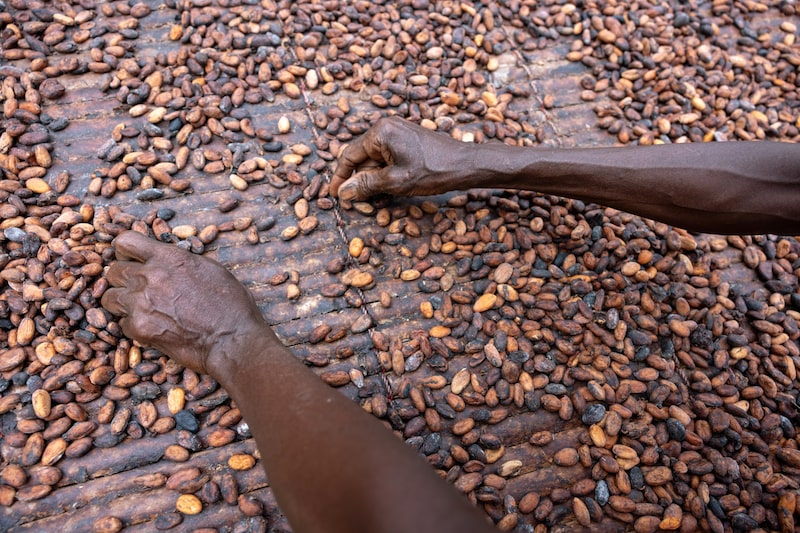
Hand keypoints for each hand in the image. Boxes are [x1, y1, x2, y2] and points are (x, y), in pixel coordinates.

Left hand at [101, 231, 275, 377]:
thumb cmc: (231, 305)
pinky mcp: (139, 328)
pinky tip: (152, 328)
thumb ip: (183, 262)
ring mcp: (140, 302)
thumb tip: (171, 261)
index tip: (131, 260)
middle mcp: (149, 276)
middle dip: (122, 279)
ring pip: (108, 298)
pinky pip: (122, 323)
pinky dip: (134, 326)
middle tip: (136, 289)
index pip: (125, 241)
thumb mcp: (211, 269)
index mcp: (168, 257)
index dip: (125, 251)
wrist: (231, 338)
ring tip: (140, 310)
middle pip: (112, 271)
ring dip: (121, 302)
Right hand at [331, 117, 473, 200]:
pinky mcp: (408, 141)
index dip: (340, 177)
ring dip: (372, 179)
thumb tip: (343, 193)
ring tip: (371, 199)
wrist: (466, 164)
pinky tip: (386, 190)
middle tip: (353, 202)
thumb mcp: (396, 182)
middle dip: (357, 180)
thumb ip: (367, 186)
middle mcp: (386, 127)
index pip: (349, 155)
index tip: (333, 195)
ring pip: (375, 160)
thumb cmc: (434, 170)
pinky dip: (384, 174)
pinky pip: (388, 158)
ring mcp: (398, 133)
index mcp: (380, 132)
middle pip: (362, 157)